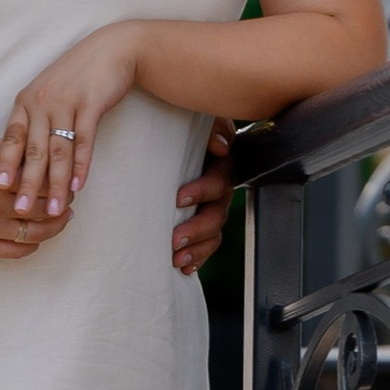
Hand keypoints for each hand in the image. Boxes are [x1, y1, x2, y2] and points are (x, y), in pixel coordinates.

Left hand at [0, 28, 141, 223]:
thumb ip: (33, 121)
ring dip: (57, 183)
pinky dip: (81, 165)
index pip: (11, 138)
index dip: (5, 163)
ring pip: (58, 150)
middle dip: (27, 183)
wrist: (111, 50)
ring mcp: (66, 102)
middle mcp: (42, 102)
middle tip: (20, 210)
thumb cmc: (76, 76)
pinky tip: (79, 186)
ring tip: (55, 209)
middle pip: (33, 149)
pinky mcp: (91, 103)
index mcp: (26, 102)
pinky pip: (84, 140)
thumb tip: (22, 159)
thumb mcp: (47, 94)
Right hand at [0, 133, 70, 258]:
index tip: (68, 174)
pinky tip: (37, 238)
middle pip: (45, 209)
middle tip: (71, 196)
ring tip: (64, 218)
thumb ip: (9, 148)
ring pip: (35, 234)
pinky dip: (31, 247)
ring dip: (55, 227)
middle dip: (64, 203)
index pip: (43, 181)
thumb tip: (37, 155)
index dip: (61, 179)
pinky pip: (13, 252)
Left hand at [174, 121, 234, 276]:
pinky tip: (184, 268)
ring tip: (177, 259)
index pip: (219, 180)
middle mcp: (219, 191)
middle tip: (174, 239)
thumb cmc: (180, 130)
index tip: (179, 198)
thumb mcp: (197, 121)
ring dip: (197, 249)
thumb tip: (220, 145)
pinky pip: (206, 247)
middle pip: (217, 214)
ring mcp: (212, 210)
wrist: (168, 143)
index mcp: (220, 166)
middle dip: (196, 229)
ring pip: (213, 234)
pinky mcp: (201, 225)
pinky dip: (197, 259)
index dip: (202, 191)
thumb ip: (213, 127)